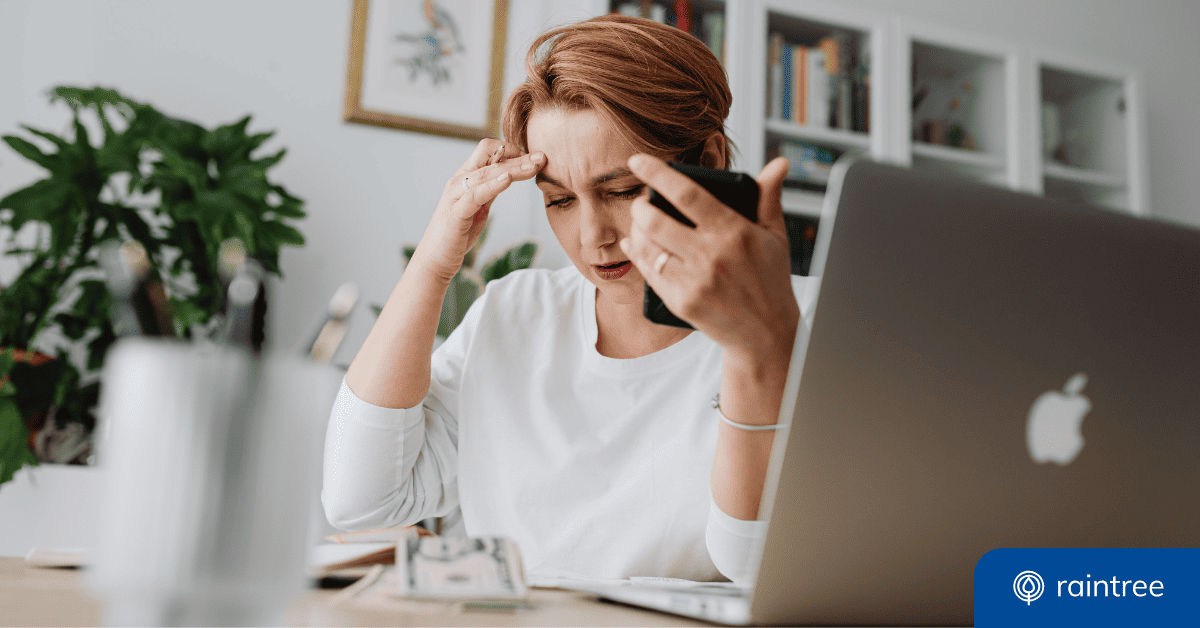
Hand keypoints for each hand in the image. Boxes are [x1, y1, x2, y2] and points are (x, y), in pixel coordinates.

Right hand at [414, 140, 544, 280]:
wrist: (436, 258)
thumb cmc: (459, 231)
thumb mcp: (480, 205)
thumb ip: (492, 188)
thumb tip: (511, 174)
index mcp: (465, 177)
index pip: (488, 150)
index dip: (512, 150)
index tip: (533, 158)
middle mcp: (458, 181)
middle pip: (490, 158)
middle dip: (519, 156)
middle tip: (542, 157)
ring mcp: (455, 196)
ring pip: (486, 174)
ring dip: (513, 169)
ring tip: (533, 167)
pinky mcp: (455, 214)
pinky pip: (475, 195)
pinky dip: (492, 185)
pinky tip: (508, 180)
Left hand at [620, 155, 799, 362]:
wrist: (766, 335)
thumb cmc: (771, 280)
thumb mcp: (775, 236)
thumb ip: (769, 198)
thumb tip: (778, 163)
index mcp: (734, 232)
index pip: (687, 194)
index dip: (657, 174)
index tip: (637, 160)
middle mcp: (712, 255)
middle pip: (656, 220)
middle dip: (640, 206)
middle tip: (641, 202)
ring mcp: (695, 281)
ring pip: (648, 246)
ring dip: (636, 230)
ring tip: (640, 223)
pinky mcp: (682, 302)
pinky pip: (649, 272)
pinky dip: (639, 255)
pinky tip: (636, 245)